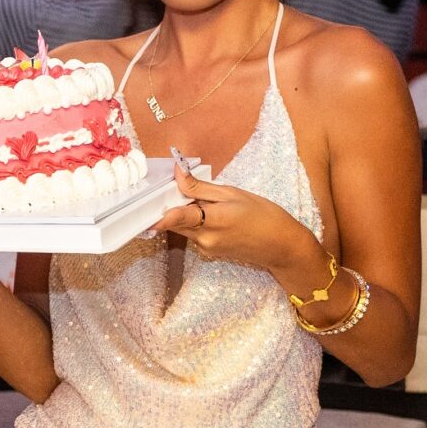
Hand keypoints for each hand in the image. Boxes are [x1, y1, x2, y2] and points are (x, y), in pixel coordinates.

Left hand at [151, 165, 305, 272]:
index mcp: (211, 220)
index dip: (157, 209)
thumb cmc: (263, 215)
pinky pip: (193, 234)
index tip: (145, 199)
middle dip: (171, 205)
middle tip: (178, 187)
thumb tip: (177, 174)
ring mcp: (206, 249)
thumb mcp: (232, 193)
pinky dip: (196, 223)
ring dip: (185, 213)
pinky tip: (214, 214)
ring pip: (182, 228)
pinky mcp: (209, 253)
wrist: (281, 246)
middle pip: (173, 222)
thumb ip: (200, 187)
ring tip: (205, 199)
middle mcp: (204, 239)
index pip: (174, 217)